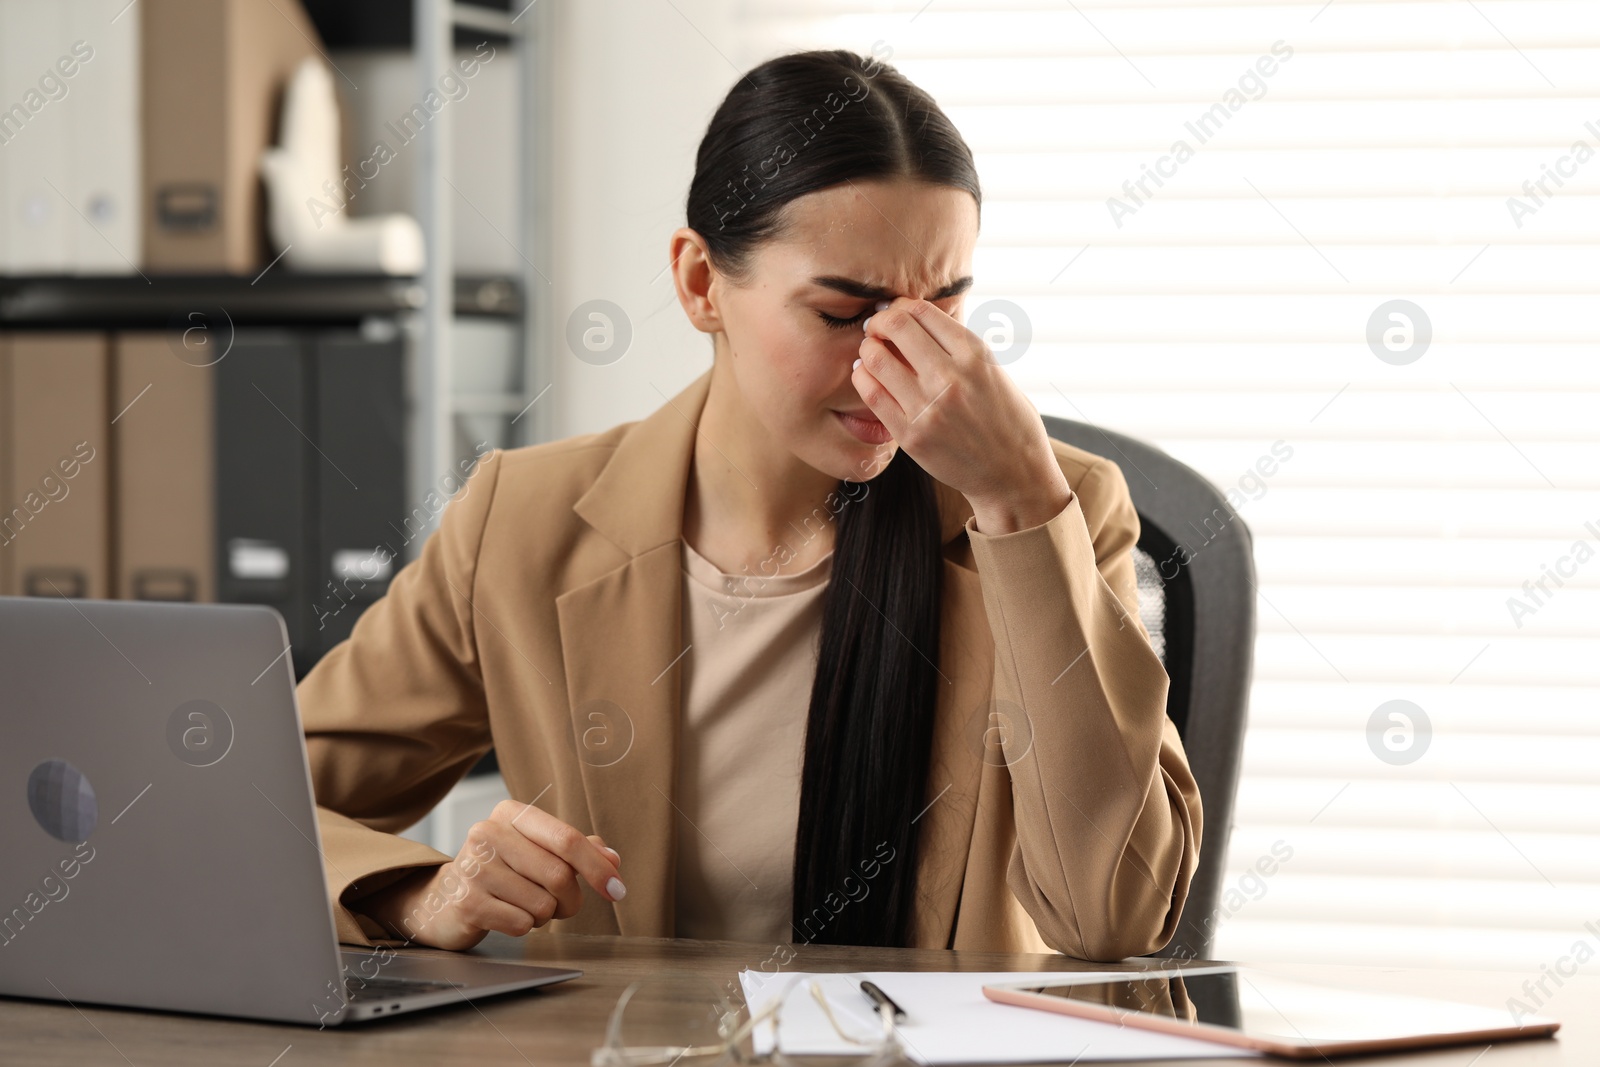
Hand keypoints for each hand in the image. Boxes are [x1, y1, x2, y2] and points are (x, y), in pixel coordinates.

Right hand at [353, 800, 623, 949]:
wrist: (443, 901)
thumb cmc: (501, 873)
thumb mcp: (537, 852)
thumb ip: (577, 851)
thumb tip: (613, 860)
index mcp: (511, 814)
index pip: (568, 839)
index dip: (598, 868)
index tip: (617, 890)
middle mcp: (488, 833)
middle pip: (559, 876)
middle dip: (570, 900)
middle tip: (560, 906)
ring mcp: (474, 867)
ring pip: (543, 904)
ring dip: (545, 915)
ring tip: (523, 905)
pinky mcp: (467, 901)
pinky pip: (521, 923)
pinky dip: (523, 926)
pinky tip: (505, 915)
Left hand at [852, 297, 1071, 533]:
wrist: (1014, 476)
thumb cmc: (1007, 422)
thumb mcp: (994, 372)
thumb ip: (960, 348)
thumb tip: (918, 321)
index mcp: (976, 354)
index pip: (922, 311)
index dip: (900, 306)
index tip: (894, 312)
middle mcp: (952, 376)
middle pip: (897, 326)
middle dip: (879, 321)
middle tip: (876, 327)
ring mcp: (929, 407)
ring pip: (877, 358)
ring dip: (868, 349)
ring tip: (871, 352)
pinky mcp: (912, 435)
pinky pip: (872, 394)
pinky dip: (863, 378)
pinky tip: (866, 376)